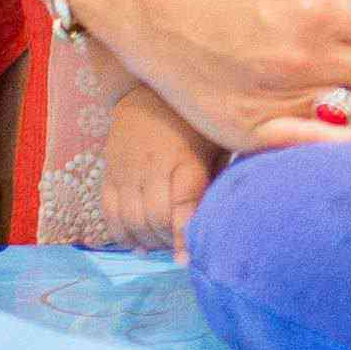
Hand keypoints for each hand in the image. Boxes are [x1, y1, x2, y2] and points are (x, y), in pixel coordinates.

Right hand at [96, 90, 217, 253]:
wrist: (148, 90)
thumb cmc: (194, 121)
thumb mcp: (217, 140)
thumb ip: (225, 174)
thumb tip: (241, 211)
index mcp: (184, 157)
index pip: (182, 202)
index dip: (184, 234)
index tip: (188, 259)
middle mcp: (151, 165)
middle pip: (154, 218)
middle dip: (169, 241)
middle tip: (182, 248)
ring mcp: (126, 170)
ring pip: (131, 221)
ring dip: (148, 241)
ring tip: (164, 245)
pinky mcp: (109, 174)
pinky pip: (109, 214)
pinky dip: (122, 235)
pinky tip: (139, 245)